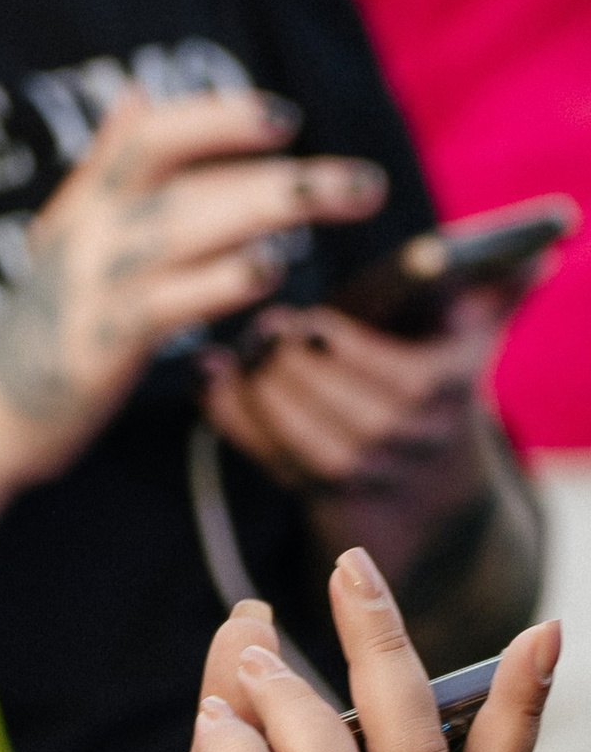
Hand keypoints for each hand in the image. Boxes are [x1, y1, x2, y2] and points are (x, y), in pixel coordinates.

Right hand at [0, 91, 389, 532]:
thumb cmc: (41, 320)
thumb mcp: (65, 232)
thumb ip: (105, 164)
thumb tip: (137, 91)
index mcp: (87, 204)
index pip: (150, 136)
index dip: (216, 118)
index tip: (285, 119)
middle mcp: (89, 235)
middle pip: (187, 180)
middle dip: (281, 174)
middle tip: (362, 182)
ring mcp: (90, 288)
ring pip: (184, 229)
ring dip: (269, 211)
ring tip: (340, 205)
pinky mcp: (98, 346)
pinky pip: (165, 303)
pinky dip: (218, 281)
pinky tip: (269, 271)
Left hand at [200, 298, 499, 562]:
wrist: (436, 499)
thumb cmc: (440, 393)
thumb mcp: (468, 342)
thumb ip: (493, 293)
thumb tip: (541, 249)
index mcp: (448, 392)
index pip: (404, 380)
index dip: (347, 352)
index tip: (308, 321)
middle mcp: (413, 443)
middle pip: (351, 415)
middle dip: (296, 371)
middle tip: (261, 333)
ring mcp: (370, 478)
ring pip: (310, 446)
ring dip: (261, 400)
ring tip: (234, 359)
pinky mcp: (325, 501)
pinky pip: (275, 464)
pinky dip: (236, 425)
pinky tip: (210, 386)